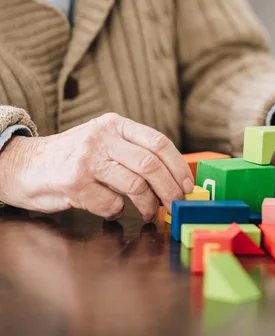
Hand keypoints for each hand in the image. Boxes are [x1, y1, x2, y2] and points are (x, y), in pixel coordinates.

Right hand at [0, 113, 193, 221]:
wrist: (25, 165)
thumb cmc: (73, 158)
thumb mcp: (104, 142)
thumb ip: (134, 152)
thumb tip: (173, 177)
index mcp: (115, 124)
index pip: (158, 142)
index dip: (178, 166)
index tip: (187, 185)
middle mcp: (102, 137)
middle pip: (151, 165)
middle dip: (170, 189)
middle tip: (175, 204)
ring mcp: (87, 159)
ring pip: (135, 185)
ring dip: (148, 205)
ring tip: (149, 212)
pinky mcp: (75, 183)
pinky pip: (111, 203)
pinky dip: (117, 212)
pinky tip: (112, 209)